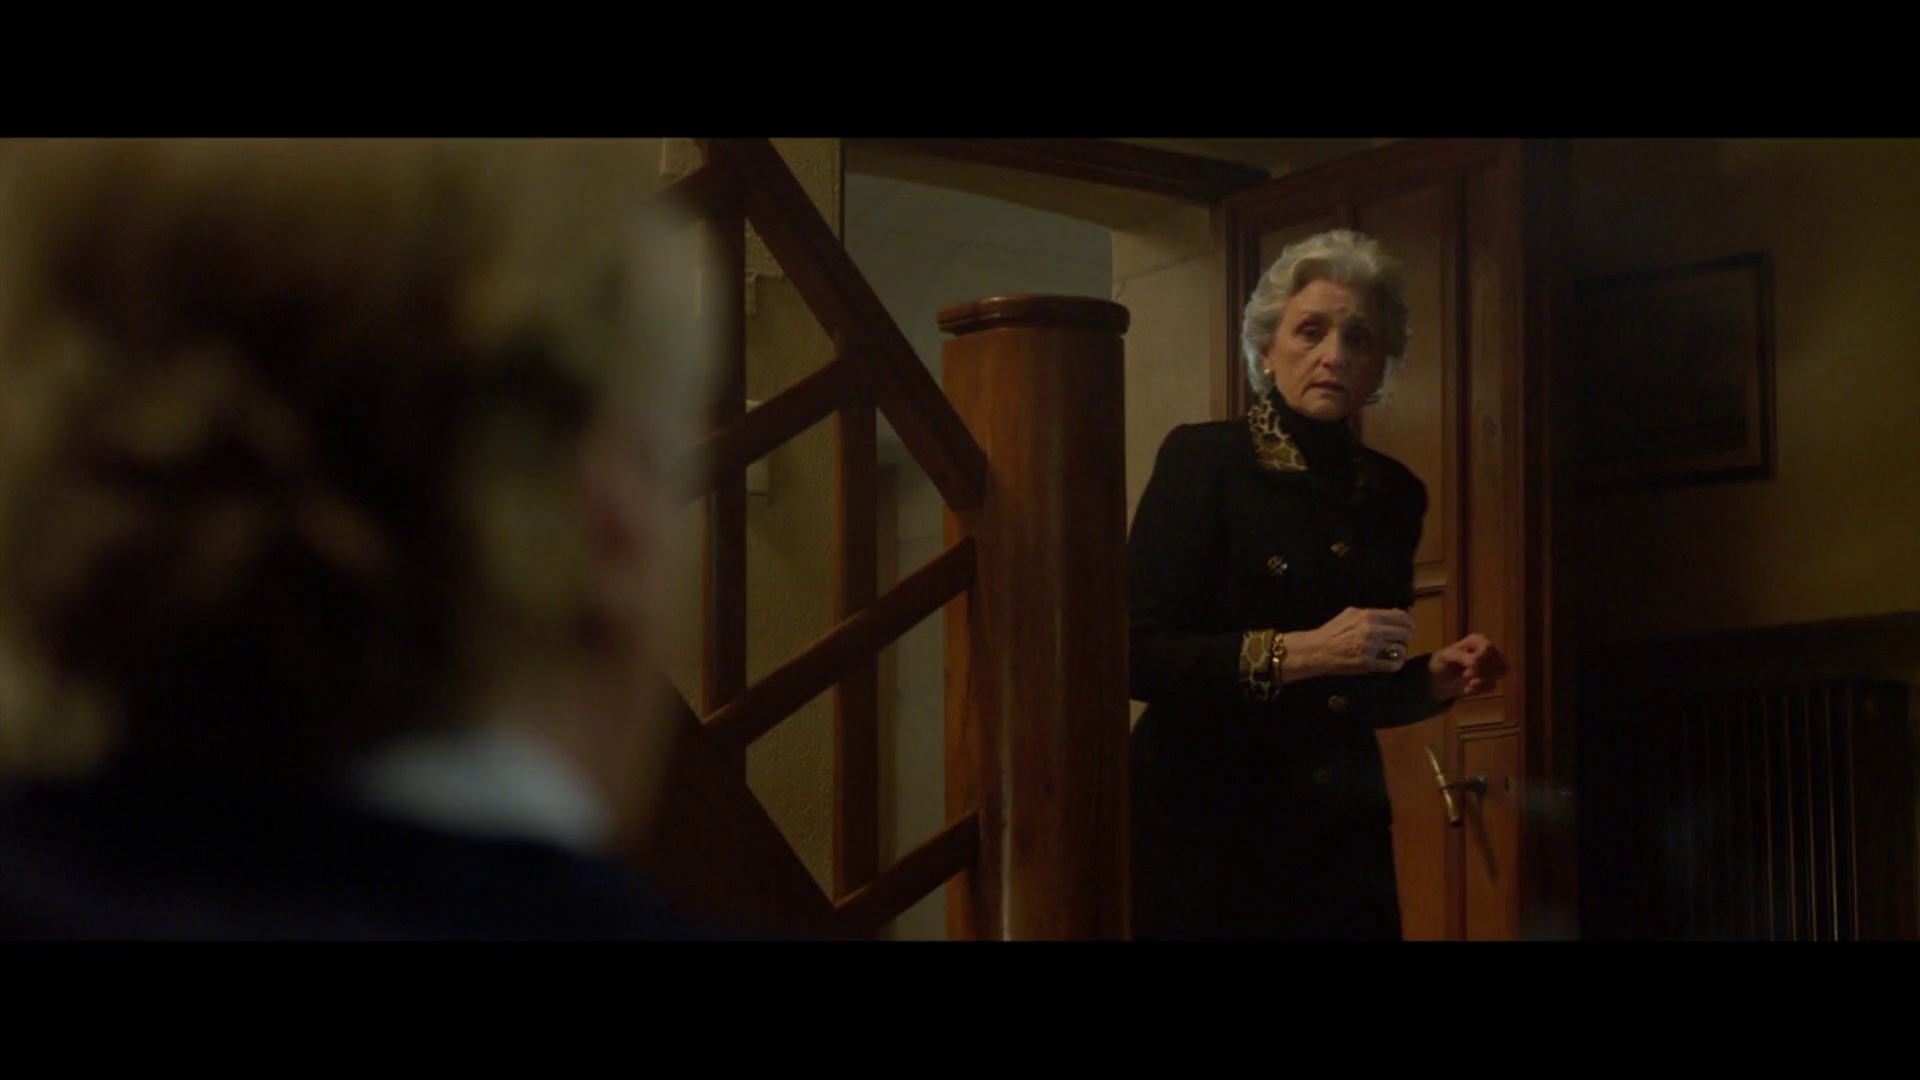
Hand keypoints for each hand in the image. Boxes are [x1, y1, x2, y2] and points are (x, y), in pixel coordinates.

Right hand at [1287, 607, 1415, 679]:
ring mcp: (1370, 648)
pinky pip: (1391, 665)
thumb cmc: (1333, 631)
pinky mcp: (1367, 664)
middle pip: (1404, 633)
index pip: (1400, 617)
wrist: (1317, 650)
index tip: (1410, 626)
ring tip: (1396, 651)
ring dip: (1401, 651)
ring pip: (1400, 649)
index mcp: (1368, 616)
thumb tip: (1393, 613)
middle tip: (1403, 640)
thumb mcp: (1350, 614)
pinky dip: (1396, 664)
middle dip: (1406, 637)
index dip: (1409, 622)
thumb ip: (1371, 613)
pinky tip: (1394, 662)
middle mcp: (1372, 631)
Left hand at [1427, 633, 1506, 700]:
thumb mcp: (1445, 656)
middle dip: (1482, 672)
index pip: (1488, 648)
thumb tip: (1475, 662)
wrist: (1439, 679)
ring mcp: (1492, 664)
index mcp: (1477, 640)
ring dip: (1484, 681)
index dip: (1481, 660)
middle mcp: (1488, 650)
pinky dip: (1480, 689)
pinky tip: (1468, 689)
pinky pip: (1493, 684)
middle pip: (1498, 660)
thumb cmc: (1442, 662)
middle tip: (1466, 676)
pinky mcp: (1492, 678)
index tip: (1468, 668)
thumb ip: (1460, 656)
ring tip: (1468, 685)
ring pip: (1501, 672)